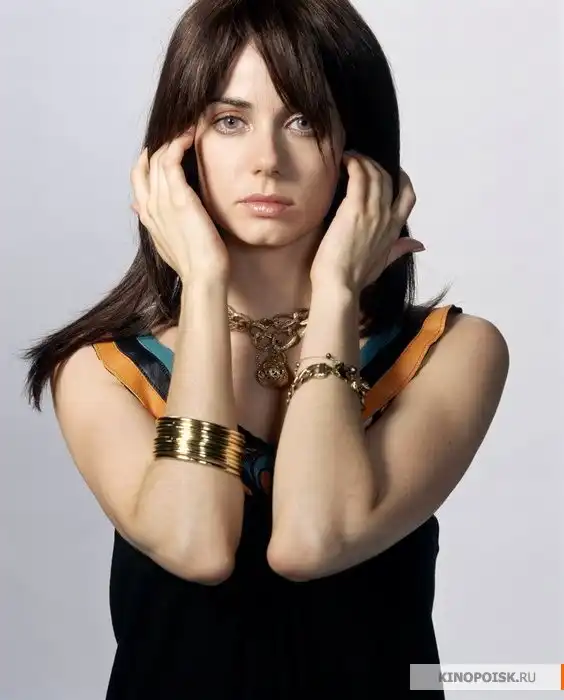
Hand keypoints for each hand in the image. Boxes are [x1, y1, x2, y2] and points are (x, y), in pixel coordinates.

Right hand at [130, 128, 228, 281]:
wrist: (202, 276)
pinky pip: (171, 160)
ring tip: (187, 128)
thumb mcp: (167, 242)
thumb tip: (137, 209)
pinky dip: (178, 143)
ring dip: (172, 139)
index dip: (146, 161)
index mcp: (148, 217)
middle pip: (146, 164)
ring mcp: (161, 201)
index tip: (161, 149)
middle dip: (160, 145)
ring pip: (158, 158)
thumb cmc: (193, 264)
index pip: (138, 179)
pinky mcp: (177, 197)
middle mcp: (149, 206)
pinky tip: (190, 135)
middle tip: (178, 132)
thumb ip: (155, 223)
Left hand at [309, 152, 423, 293]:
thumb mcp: (384, 263)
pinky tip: (344, 160)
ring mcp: (372, 211)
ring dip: (362, 161)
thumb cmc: (357, 277)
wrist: (340, 284)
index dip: (401, 179)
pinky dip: (353, 164)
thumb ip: (400, 249)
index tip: (390, 171)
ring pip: (374, 174)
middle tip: (359, 161)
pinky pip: (359, 176)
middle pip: (388, 180)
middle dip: (375, 165)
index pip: (408, 197)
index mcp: (395, 230)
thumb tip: (419, 244)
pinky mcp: (354, 208)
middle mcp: (387, 217)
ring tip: (350, 158)